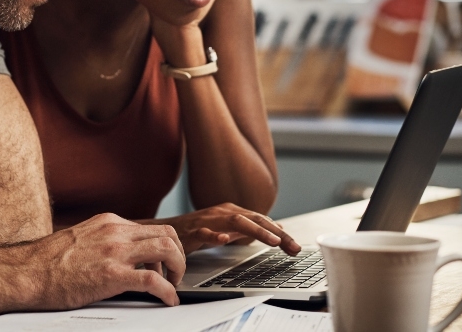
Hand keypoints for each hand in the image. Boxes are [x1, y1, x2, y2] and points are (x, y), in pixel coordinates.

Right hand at [26, 213, 186, 307]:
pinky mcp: (112, 275)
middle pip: (167, 233)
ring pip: (167, 249)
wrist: (27, 272)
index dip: (164, 247)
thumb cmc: (47, 262)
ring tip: (173, 285)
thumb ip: (103, 241)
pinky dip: (168, 291)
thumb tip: (118, 255)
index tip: (163, 262)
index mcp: (108, 222)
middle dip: (178, 255)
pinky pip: (153, 280)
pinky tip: (168, 300)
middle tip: (175, 274)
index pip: (151, 227)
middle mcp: (115, 232)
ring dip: (178, 269)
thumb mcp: (81, 239)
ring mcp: (115, 252)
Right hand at [148, 203, 300, 254]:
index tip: (296, 248)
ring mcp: (208, 221)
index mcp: (232, 212)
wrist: (165, 230)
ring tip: (273, 241)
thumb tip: (276, 228)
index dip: (280, 234)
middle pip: (254, 219)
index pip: (262, 221)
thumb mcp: (227, 228)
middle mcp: (223, 213)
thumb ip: (249, 228)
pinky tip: (225, 240)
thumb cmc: (197, 230)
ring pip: (236, 222)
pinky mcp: (192, 232)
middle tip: (293, 247)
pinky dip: (216, 236)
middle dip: (276, 233)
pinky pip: (205, 233)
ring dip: (257, 231)